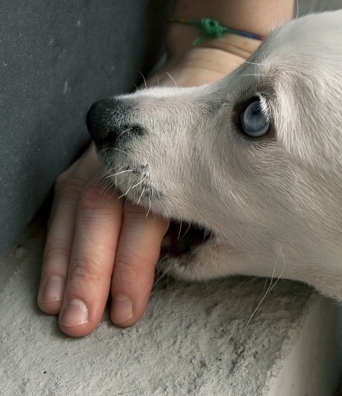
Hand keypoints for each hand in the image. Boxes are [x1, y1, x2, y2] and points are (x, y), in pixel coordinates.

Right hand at [38, 44, 258, 336]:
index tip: (128, 309)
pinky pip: (64, 198)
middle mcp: (130, 153)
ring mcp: (103, 153)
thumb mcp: (237, 187)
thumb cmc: (227, 144)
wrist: (207, 77)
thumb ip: (218, 223)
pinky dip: (57, 238)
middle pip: (101, 210)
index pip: (143, 217)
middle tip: (82, 319)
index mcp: (170, 159)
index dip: (133, 265)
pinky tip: (50, 276)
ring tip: (56, 305)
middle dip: (89, 269)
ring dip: (63, 259)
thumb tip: (186, 265)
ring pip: (74, 204)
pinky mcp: (90, 159)